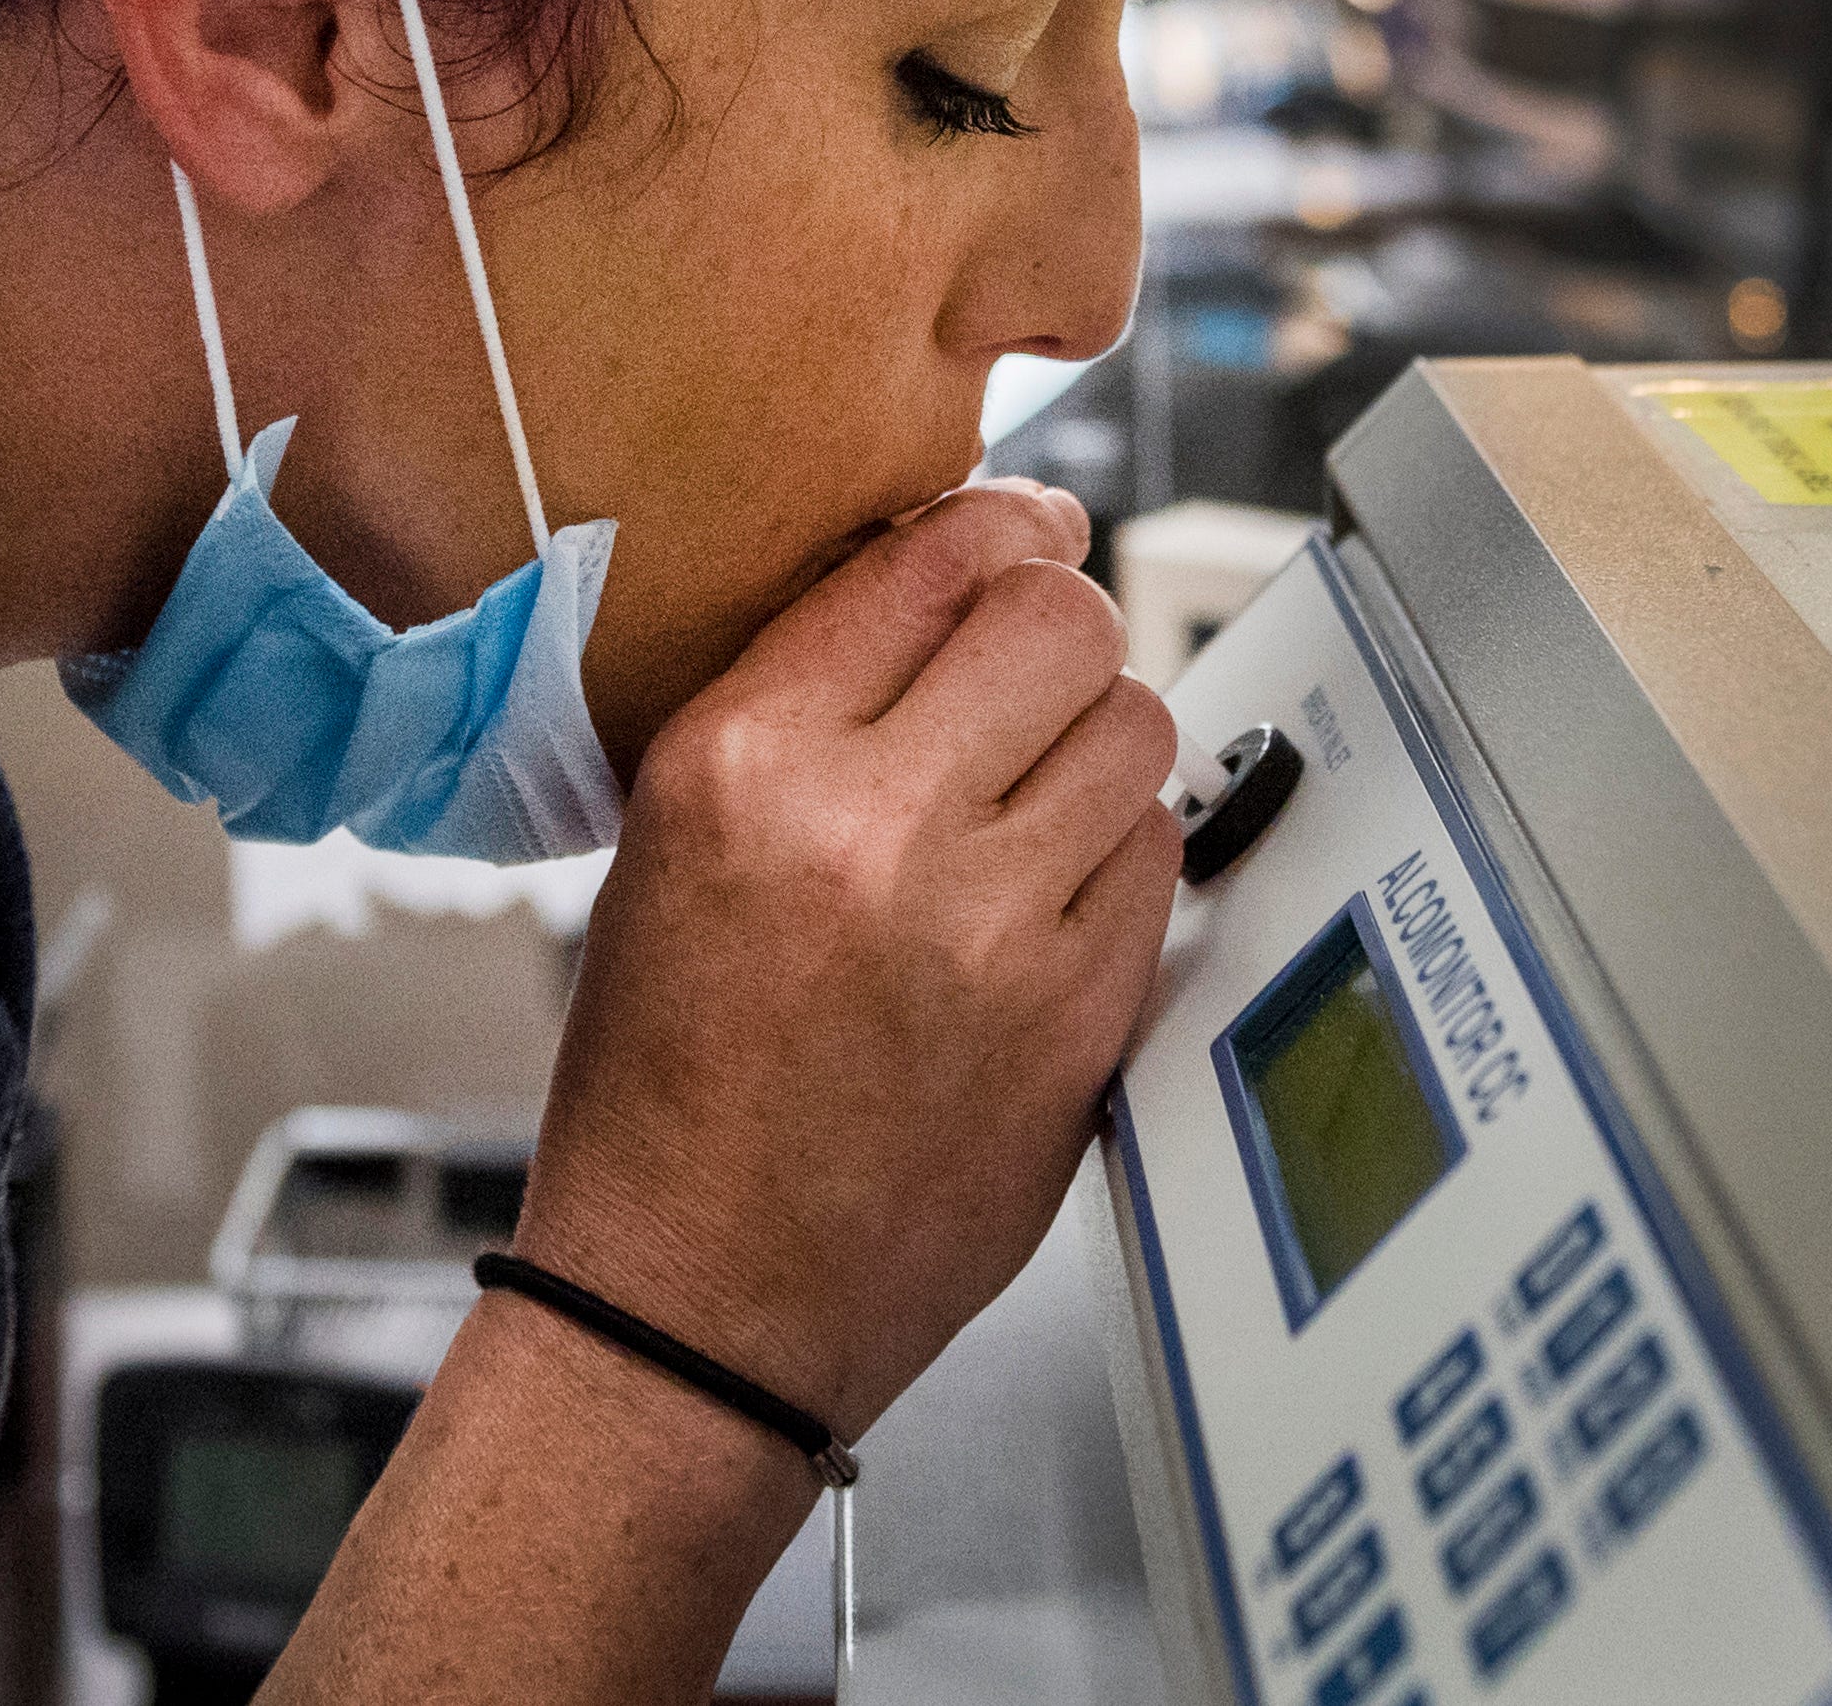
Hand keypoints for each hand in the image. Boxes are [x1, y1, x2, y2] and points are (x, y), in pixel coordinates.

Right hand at [509, 479, 1184, 1438]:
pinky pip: (1162, 856)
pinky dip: (1122, 861)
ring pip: (1138, 724)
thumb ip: (813, 697)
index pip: (931, 555)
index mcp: (743, 759)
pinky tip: (1050, 904)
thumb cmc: (670, 1078)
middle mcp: (868, 822)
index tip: (1028, 539)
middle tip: (1029, 689)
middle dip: (1058, 637)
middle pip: (1061, 618)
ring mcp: (988, 923)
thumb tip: (969, 570)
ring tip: (1035, 807)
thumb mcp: (674, 839)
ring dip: (1098, 749)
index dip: (1004, 531)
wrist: (694, 1298)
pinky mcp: (1075, 1017)